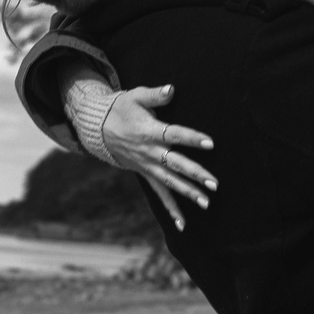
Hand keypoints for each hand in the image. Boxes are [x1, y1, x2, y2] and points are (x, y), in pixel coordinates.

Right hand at [64, 74, 216, 230]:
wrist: (99, 130)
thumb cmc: (122, 109)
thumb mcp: (135, 97)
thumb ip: (155, 95)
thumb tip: (172, 89)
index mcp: (150, 131)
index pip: (174, 135)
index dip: (192, 138)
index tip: (210, 143)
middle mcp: (150, 152)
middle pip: (175, 164)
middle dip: (195, 174)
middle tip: (214, 183)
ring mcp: (148, 166)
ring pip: (170, 182)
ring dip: (188, 193)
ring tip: (207, 203)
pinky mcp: (146, 174)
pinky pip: (160, 194)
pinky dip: (171, 210)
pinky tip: (183, 225)